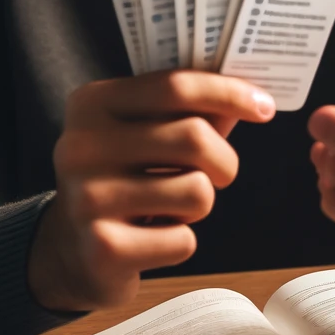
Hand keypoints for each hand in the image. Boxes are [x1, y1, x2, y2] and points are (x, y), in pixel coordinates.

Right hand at [28, 71, 276, 311]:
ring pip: (196, 191)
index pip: (176, 86)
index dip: (229, 93)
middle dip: (223, 160)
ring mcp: (87, 198)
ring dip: (200, 203)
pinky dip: (181, 241)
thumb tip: (251, 93)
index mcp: (93, 103)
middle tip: (217, 172)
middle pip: (194, 137)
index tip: (264, 107)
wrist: (70, 248)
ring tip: (170, 206)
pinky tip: (152, 237)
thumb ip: (195, 110)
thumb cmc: (126, 177)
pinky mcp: (102, 249)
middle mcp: (82, 146)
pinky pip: (183, 240)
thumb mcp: (150, 132)